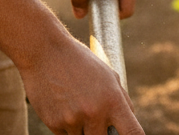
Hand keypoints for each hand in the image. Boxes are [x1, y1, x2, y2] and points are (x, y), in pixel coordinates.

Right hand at [18, 33, 143, 134]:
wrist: (45, 51)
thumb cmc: (79, 61)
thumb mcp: (107, 74)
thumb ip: (121, 99)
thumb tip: (130, 121)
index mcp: (112, 100)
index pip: (133, 133)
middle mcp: (94, 113)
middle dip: (101, 133)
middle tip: (93, 114)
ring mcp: (73, 120)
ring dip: (81, 129)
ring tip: (75, 104)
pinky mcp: (54, 124)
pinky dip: (66, 126)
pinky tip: (62, 104)